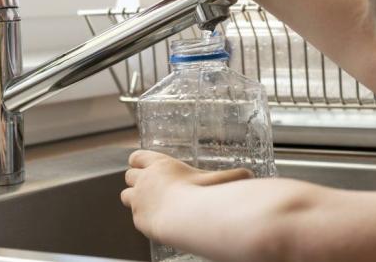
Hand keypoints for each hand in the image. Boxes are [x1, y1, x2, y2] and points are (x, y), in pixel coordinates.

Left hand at [120, 150, 252, 240]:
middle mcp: (144, 179)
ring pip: (125, 195)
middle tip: (148, 185)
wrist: (186, 218)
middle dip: (136, 179)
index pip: (137, 156)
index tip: (145, 164)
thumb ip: (233, 175)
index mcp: (160, 164)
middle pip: (128, 175)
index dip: (140, 161)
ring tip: (148, 202)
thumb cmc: (201, 195)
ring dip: (134, 197)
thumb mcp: (218, 179)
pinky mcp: (138, 219)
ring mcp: (138, 200)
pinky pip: (134, 216)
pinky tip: (155, 218)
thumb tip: (250, 175)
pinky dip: (142, 216)